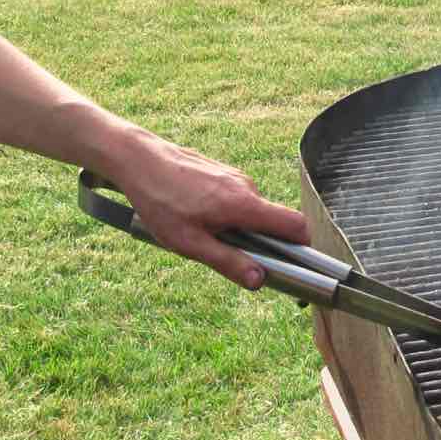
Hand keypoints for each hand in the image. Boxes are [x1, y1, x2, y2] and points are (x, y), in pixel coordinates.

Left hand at [105, 132, 309, 289]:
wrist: (137, 159)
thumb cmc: (160, 201)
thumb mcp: (190, 242)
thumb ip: (228, 262)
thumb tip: (259, 280)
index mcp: (245, 205)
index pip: (296, 226)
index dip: (303, 248)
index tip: (292, 266)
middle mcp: (246, 186)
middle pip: (272, 222)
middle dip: (258, 244)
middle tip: (224, 256)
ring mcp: (234, 176)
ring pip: (250, 212)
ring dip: (236, 229)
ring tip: (199, 233)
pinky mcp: (222, 172)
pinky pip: (235, 200)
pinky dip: (224, 214)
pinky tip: (193, 216)